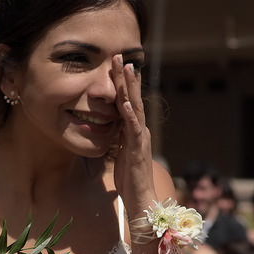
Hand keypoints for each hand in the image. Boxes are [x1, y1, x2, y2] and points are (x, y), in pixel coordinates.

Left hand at [111, 55, 156, 207]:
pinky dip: (129, 114)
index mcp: (133, 131)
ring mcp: (140, 138)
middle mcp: (140, 130)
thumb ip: (119, 139)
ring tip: (127, 68)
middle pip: (132, 98)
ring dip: (130, 87)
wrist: (140, 198)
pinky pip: (133, 128)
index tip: (117, 64)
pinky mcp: (137, 149)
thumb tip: (113, 129)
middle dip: (126, 77)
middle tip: (120, 56)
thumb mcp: (120, 153)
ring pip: (135, 107)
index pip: (127, 102)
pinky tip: (125, 101)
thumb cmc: (130, 179)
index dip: (123, 83)